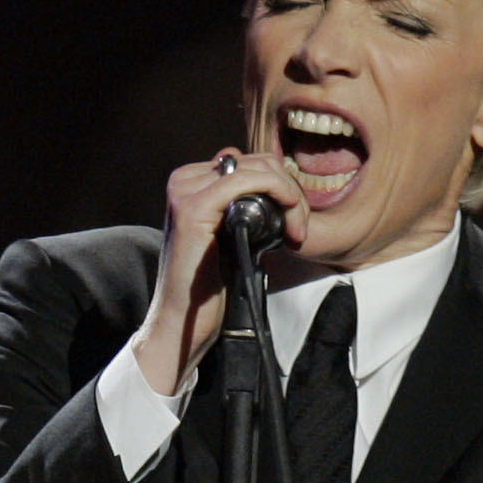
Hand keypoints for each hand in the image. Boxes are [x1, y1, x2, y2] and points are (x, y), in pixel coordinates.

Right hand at [131, 151, 311, 395]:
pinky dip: (280, 194)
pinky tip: (289, 225)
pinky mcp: (193, 207)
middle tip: (298, 230)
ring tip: (294, 233)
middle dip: (290, 191)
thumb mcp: (232, 234)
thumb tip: (273, 178)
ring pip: (259, 168)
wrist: (183, 321)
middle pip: (258, 162)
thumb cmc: (209, 285)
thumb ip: (244, 204)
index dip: (282, 187)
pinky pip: (250, 180)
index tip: (294, 225)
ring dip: (290, 197)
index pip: (251, 163)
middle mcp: (184, 181)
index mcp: (191, 183)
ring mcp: (185, 192)